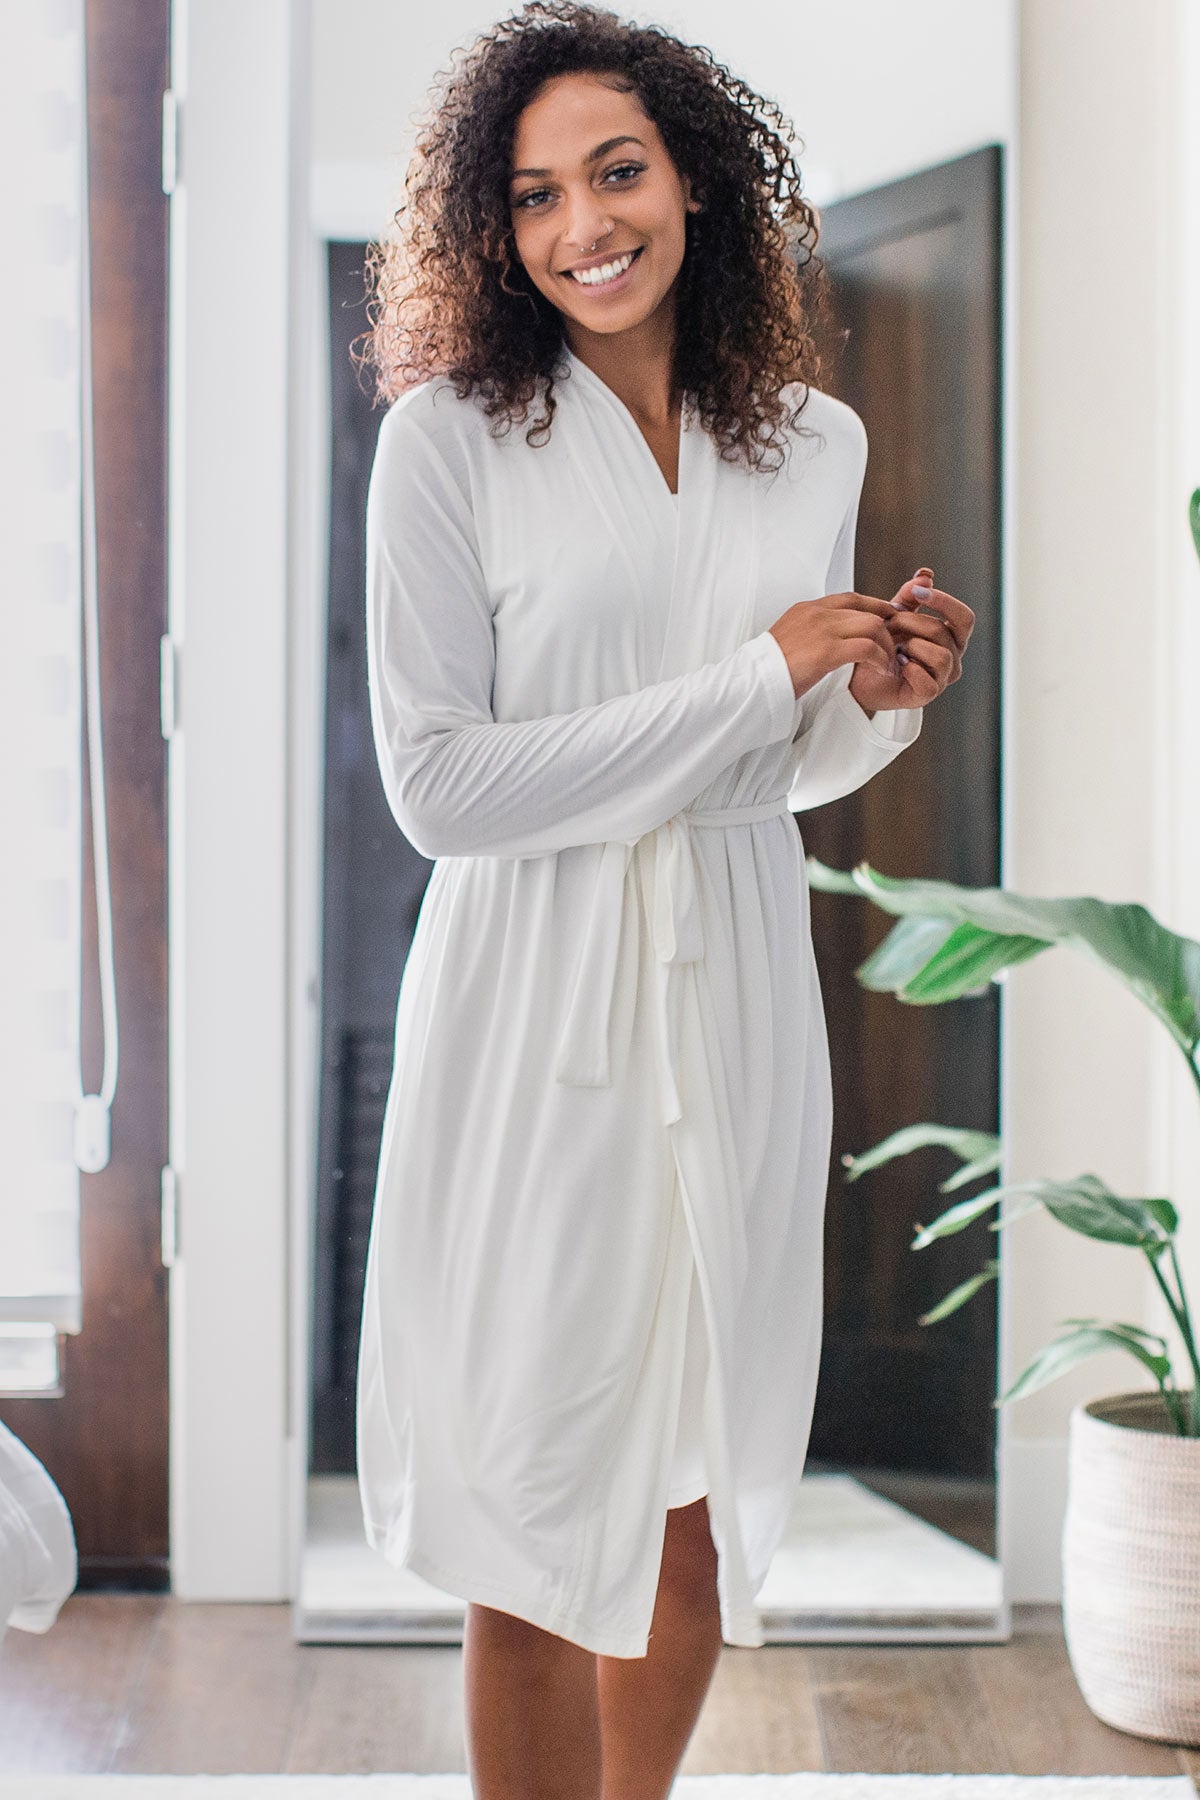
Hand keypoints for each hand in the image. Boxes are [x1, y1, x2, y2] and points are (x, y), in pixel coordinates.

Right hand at [767, 587, 908, 700]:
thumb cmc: (769, 668)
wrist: (752, 682)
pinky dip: (880, 658)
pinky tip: (881, 669)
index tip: (889, 618)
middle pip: (867, 612)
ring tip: (888, 662)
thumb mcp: (789, 638)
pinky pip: (867, 648)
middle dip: (886, 630)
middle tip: (894, 647)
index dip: (875, 606)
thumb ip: (810, 632)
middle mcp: (817, 614)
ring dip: (886, 646)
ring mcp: (822, 630)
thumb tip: (829, 639)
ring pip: (872, 626)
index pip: (851, 599)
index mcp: (807, 609)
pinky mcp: (826, 651)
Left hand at [847, 566, 974, 715]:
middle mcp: (953, 657)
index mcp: (952, 636)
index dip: (944, 602)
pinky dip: (910, 669)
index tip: (919, 593)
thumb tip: (926, 574)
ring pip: (941, 656)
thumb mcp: (896, 614)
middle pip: (943, 632)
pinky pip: (928, 681)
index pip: (964, 617)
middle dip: (912, 622)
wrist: (861, 675)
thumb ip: (910, 595)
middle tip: (889, 623)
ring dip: (911, 646)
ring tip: (894, 647)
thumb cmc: (884, 644)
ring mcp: (943, 678)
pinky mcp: (928, 695)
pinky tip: (896, 664)